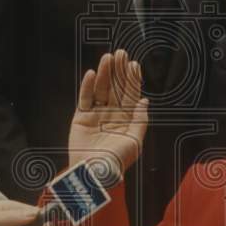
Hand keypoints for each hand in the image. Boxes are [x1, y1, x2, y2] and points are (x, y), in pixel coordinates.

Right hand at [68, 50, 147, 174]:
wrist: (94, 172)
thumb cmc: (116, 161)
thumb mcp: (136, 141)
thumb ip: (140, 119)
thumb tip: (145, 100)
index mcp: (126, 120)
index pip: (130, 95)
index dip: (132, 79)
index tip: (134, 64)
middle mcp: (111, 115)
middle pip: (116, 88)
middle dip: (119, 71)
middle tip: (121, 53)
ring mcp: (96, 115)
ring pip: (101, 89)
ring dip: (105, 73)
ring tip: (108, 58)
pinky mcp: (81, 118)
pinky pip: (85, 98)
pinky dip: (87, 86)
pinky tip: (92, 73)